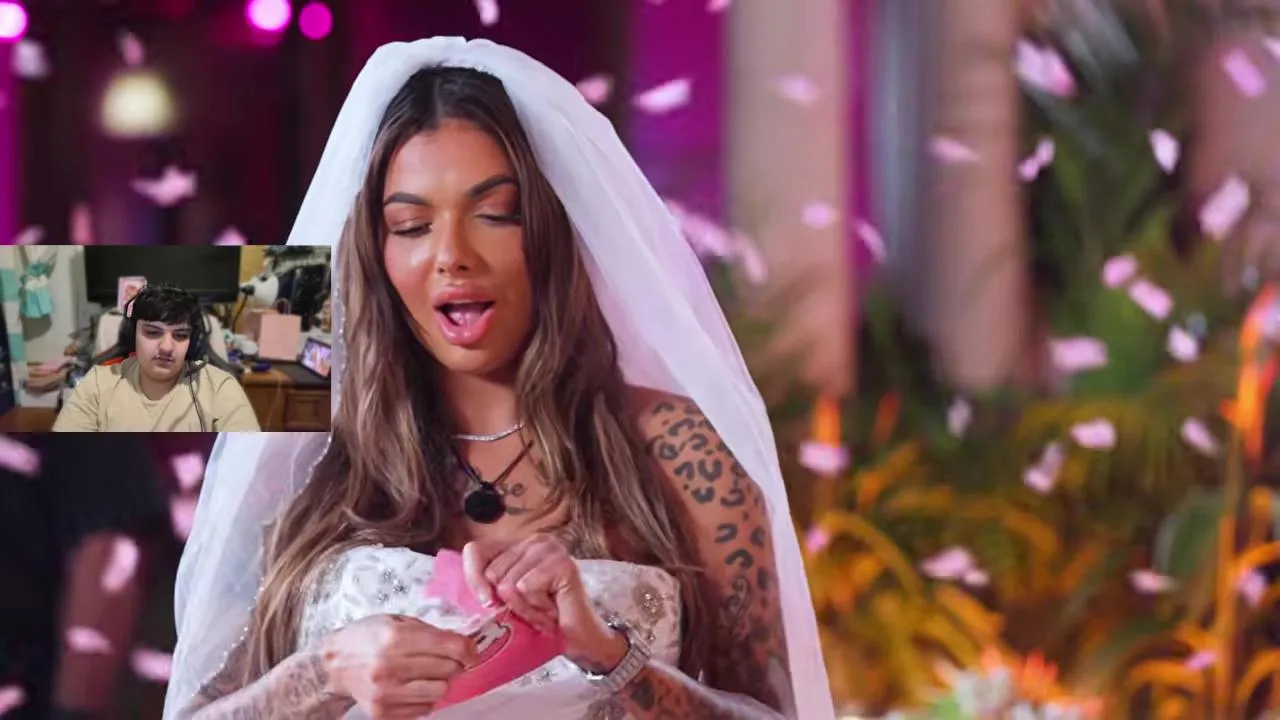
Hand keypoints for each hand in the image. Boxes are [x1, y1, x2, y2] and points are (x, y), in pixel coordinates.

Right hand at [320, 614, 477, 719]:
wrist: (333, 664)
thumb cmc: (365, 637)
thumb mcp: (395, 621)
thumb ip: (429, 631)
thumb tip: (463, 645)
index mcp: (396, 638)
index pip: (450, 647)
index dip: (468, 649)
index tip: (472, 651)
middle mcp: (390, 666)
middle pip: (449, 670)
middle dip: (455, 664)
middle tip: (448, 660)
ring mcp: (386, 692)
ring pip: (440, 691)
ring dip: (440, 682)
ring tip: (427, 673)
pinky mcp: (383, 712)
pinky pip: (424, 709)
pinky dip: (424, 697)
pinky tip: (412, 686)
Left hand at [462, 534, 626, 671]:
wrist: (579, 639)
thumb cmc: (543, 619)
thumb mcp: (507, 600)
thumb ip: (487, 586)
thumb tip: (474, 588)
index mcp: (519, 544)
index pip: (475, 550)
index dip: (473, 578)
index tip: (487, 602)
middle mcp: (535, 540)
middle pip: (492, 572)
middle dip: (508, 602)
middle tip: (532, 609)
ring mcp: (551, 549)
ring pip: (508, 583)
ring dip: (524, 608)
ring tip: (543, 611)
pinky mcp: (562, 563)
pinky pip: (526, 588)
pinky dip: (536, 608)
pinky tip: (552, 610)